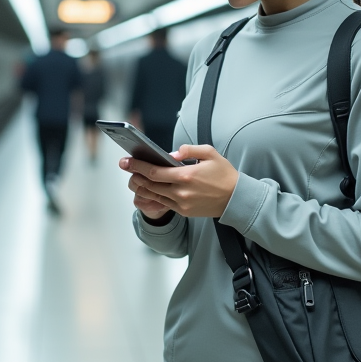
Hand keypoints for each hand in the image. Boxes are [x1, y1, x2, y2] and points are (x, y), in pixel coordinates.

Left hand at [119, 144, 239, 218]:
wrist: (235, 199)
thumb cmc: (223, 174)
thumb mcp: (210, 153)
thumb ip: (189, 150)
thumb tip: (171, 154)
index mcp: (186, 175)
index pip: (154, 171)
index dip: (137, 165)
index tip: (126, 160)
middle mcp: (181, 192)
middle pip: (149, 184)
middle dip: (134, 175)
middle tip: (125, 166)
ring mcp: (181, 204)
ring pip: (154, 195)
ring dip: (142, 186)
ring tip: (135, 176)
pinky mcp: (184, 212)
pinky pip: (163, 203)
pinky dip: (154, 195)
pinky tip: (149, 187)